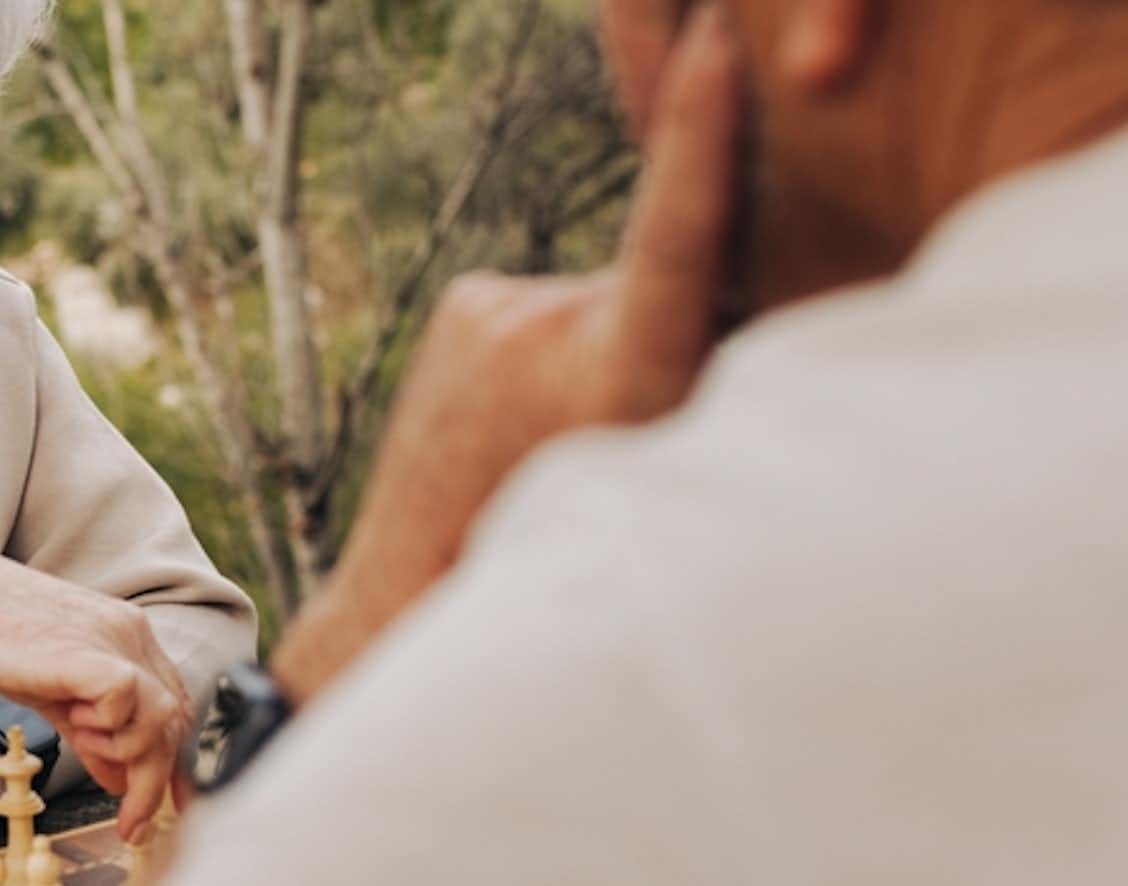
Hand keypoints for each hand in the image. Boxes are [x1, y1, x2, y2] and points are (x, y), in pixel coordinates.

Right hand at [0, 541, 191, 841]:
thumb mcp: (53, 696)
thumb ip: (91, 735)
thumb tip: (119, 779)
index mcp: (128, 636)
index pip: (176, 705)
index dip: (175, 760)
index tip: (165, 802)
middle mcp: (132, 634)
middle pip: (176, 719)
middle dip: (158, 781)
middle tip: (132, 822)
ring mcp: (115, 640)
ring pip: (163, 718)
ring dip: (129, 753)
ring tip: (83, 743)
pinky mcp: (91, 654)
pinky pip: (128, 704)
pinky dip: (108, 729)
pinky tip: (75, 723)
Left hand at [271, 5, 740, 704]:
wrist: (407, 590)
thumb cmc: (554, 548)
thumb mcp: (657, 477)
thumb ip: (698, 375)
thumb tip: (720, 287)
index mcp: (616, 373)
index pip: (676, 231)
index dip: (702, 134)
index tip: (718, 46)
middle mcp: (550, 325)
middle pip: (661, 281)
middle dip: (670, 323)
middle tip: (619, 423)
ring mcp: (496, 306)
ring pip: (600, 294)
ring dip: (601, 343)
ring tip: (554, 434)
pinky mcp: (467, 301)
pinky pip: (547, 301)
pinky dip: (553, 342)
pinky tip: (514, 414)